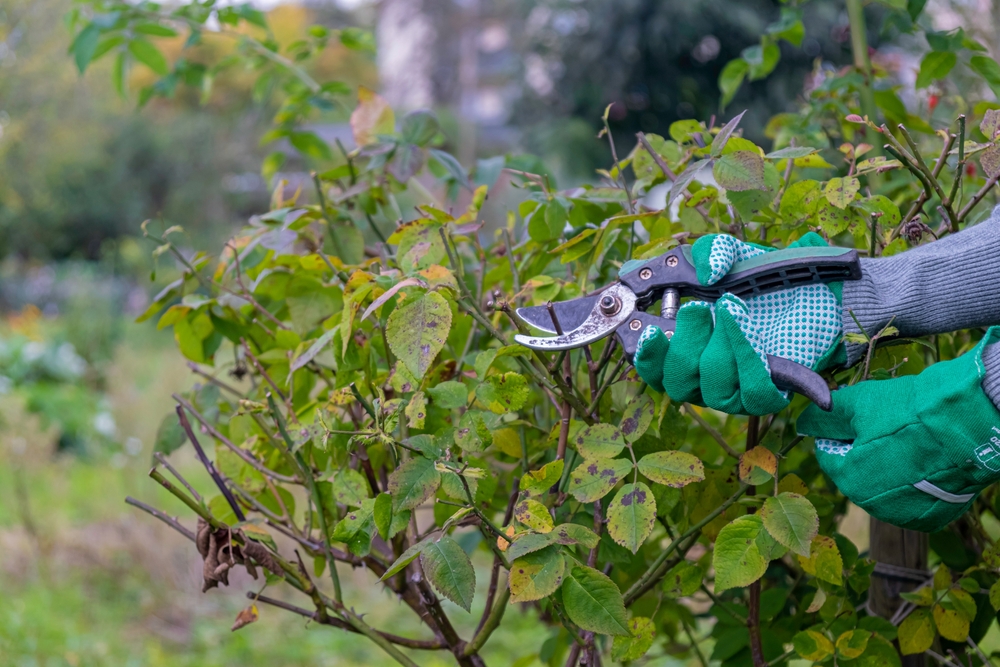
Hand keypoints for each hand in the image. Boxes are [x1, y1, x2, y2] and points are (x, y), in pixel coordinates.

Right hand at [630, 233, 843, 414]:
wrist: (811, 297)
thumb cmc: (760, 282)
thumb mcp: (732, 256)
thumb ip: (712, 252)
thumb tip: (706, 271)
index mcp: (683, 353)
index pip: (654, 371)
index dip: (647, 357)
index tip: (651, 330)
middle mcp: (703, 379)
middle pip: (678, 382)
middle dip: (685, 343)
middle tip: (698, 307)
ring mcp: (735, 392)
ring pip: (714, 386)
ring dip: (720, 344)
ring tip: (733, 308)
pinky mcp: (767, 395)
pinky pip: (751, 390)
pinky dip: (748, 356)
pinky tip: (750, 328)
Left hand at [797, 330, 999, 531]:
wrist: (966, 427)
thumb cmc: (907, 413)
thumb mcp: (856, 404)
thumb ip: (824, 416)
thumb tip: (803, 423)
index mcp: (848, 479)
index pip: (829, 454)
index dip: (840, 433)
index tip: (858, 419)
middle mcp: (872, 506)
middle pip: (856, 472)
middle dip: (863, 452)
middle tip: (887, 429)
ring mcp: (904, 515)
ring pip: (884, 487)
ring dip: (888, 469)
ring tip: (909, 445)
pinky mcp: (932, 517)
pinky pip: (912, 498)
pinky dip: (913, 483)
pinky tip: (925, 462)